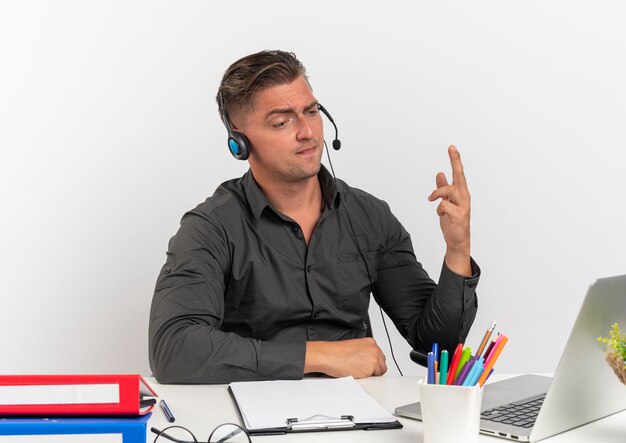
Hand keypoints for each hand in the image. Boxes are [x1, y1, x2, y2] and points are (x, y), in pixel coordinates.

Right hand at [304, 338, 386, 377]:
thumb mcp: (355, 346)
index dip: (374, 363)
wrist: (329, 355)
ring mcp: (373, 360)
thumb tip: (368, 360)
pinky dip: (366, 379)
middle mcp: (374, 350)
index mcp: (371, 342)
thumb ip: (365, 351)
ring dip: (371, 374)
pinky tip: (356, 374)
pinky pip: (372, 379)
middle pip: (382, 364)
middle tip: (363, 370)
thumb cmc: (337, 352)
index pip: (380, 356)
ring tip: (358, 371)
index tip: (367, 365)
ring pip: (379, 372)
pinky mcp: (369, 371)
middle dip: (374, 369)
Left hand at [428, 145, 471, 275]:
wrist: (457, 240)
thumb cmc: (453, 221)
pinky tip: (441, 215)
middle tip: (451, 148)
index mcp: (461, 192)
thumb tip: (440, 173)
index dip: (455, 160)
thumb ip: (443, 188)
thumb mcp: (445, 202)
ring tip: (433, 200)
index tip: (451, 147)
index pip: (458, 173)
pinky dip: (439, 209)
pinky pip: (444, 205)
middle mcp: (464, 196)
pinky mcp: (459, 215)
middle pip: (459, 176)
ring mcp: (463, 206)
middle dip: (455, 161)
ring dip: (438, 194)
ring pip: (449, 190)